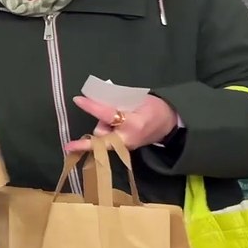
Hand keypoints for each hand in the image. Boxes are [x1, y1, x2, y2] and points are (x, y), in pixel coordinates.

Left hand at [63, 94, 177, 152]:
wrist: (169, 124)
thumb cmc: (154, 108)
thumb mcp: (138, 99)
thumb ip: (117, 100)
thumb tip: (94, 98)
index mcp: (133, 123)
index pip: (108, 114)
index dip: (92, 107)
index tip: (78, 99)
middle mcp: (127, 139)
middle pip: (100, 134)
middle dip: (96, 126)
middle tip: (94, 115)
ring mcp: (125, 147)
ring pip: (102, 138)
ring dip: (102, 127)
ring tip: (115, 118)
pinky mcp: (123, 150)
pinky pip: (106, 143)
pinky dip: (103, 135)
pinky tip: (108, 126)